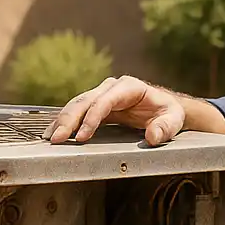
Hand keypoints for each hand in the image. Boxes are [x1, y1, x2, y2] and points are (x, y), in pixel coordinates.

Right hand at [45, 76, 184, 145]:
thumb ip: (164, 128)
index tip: (82, 136)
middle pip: (85, 101)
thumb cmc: (169, 113)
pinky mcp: (97, 105)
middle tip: (57, 138)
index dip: (92, 118)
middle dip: (69, 119)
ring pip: (77, 105)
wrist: (165, 109)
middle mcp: (112, 87)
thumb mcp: (173, 120)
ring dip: (62, 121)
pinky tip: (53, 132)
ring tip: (50, 137)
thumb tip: (152, 137)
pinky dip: (65, 122)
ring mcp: (103, 95)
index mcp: (129, 87)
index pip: (105, 101)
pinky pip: (78, 111)